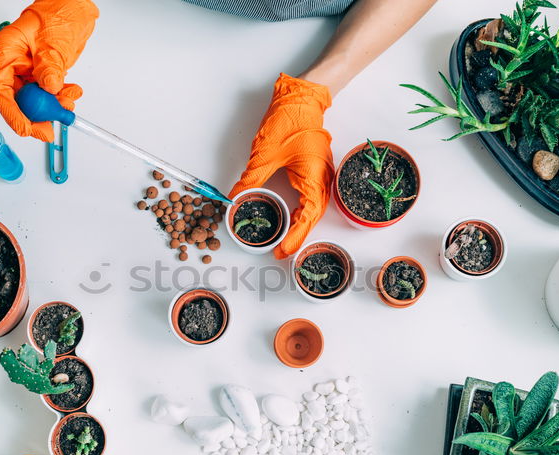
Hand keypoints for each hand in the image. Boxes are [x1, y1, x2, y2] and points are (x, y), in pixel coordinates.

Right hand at [0, 0, 98, 142]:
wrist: (71, 9)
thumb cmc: (55, 13)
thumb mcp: (51, 41)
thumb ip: (50, 66)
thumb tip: (49, 87)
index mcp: (5, 53)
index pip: (1, 90)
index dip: (12, 113)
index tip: (26, 128)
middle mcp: (13, 64)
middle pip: (16, 101)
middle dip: (35, 116)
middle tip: (50, 129)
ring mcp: (27, 72)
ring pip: (34, 101)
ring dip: (53, 107)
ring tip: (69, 101)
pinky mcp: (41, 76)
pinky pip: (47, 95)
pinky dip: (61, 98)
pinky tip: (72, 92)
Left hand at [229, 74, 334, 259]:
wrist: (302, 98)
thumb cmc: (290, 120)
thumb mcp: (265, 153)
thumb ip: (250, 179)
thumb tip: (235, 197)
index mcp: (314, 177)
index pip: (307, 217)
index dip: (294, 238)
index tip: (281, 251)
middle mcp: (323, 179)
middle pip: (312, 217)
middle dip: (297, 237)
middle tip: (280, 253)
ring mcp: (323, 175)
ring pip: (313, 209)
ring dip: (301, 226)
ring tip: (286, 241)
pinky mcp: (317, 170)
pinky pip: (312, 197)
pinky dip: (303, 212)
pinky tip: (293, 219)